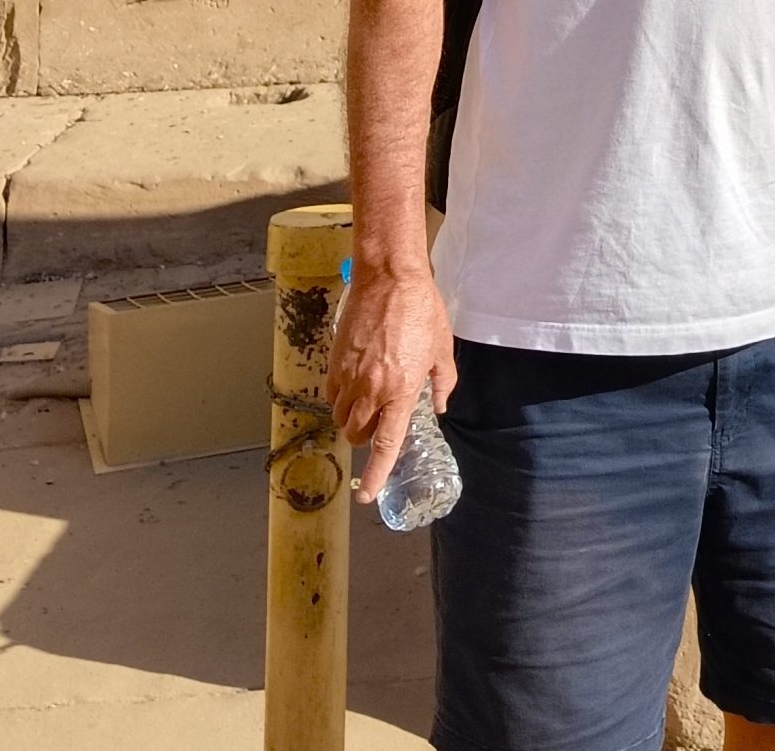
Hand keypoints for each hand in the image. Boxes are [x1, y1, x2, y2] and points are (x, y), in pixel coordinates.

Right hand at [326, 260, 456, 502]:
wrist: (389, 278)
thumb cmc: (421, 308)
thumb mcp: (442, 347)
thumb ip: (443, 382)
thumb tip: (440, 405)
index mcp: (401, 390)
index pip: (386, 444)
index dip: (376, 474)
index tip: (367, 495)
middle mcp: (372, 389)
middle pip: (358, 434)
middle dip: (366, 439)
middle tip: (379, 425)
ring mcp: (350, 376)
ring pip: (341, 417)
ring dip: (352, 420)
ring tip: (367, 404)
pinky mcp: (336, 360)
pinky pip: (331, 393)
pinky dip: (340, 398)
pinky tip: (354, 385)